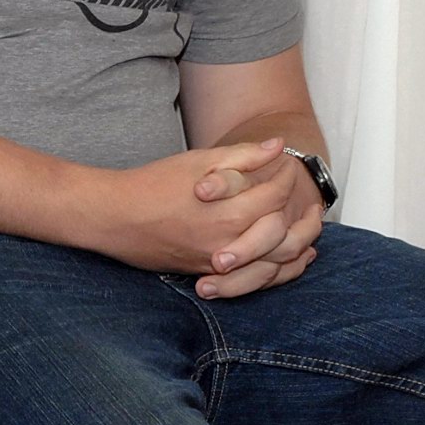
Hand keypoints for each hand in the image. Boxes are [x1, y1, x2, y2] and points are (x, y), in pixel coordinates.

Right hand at [94, 138, 296, 273]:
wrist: (113, 217)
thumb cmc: (152, 184)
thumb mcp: (197, 162)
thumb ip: (241, 155)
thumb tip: (278, 146)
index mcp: (231, 211)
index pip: (277, 196)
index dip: (286, 179)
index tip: (287, 169)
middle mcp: (231, 242)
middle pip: (285, 233)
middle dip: (303, 218)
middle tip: (311, 204)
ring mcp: (220, 261)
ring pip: (276, 263)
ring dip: (299, 247)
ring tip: (310, 232)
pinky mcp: (209, 273)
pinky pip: (256, 278)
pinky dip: (279, 268)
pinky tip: (288, 258)